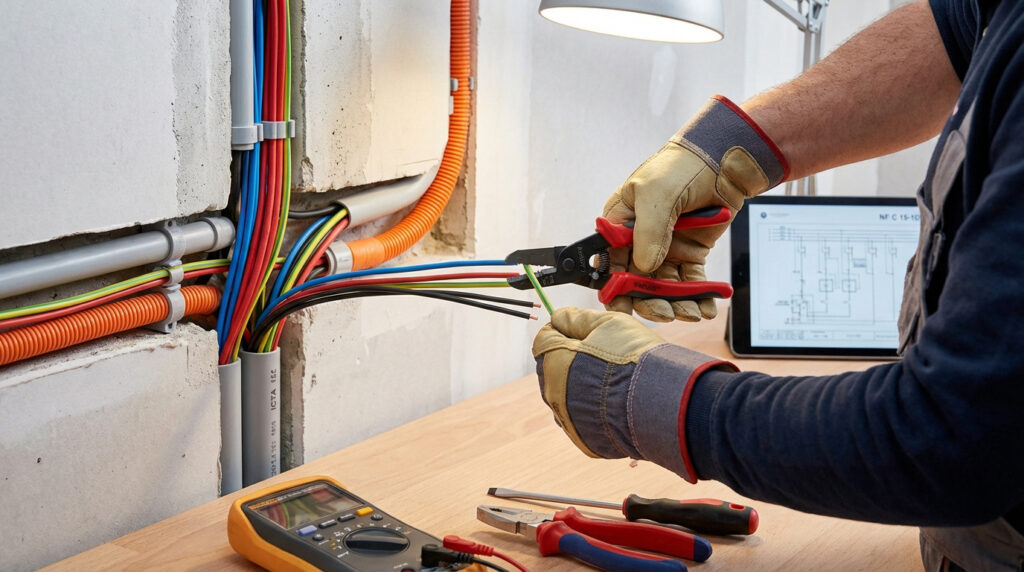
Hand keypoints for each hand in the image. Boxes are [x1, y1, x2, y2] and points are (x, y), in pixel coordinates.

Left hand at [532, 307, 736, 482]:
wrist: (662, 403)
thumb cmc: (633, 359)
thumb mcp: (607, 323)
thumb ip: (577, 318)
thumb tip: (558, 317)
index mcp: (552, 362)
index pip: (545, 338)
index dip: (564, 329)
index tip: (582, 330)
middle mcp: (553, 394)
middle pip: (555, 369)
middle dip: (573, 358)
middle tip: (604, 354)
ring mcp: (569, 421)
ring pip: (569, 397)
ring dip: (583, 386)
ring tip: (614, 380)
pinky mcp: (587, 442)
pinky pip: (586, 421)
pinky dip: (596, 411)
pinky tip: (617, 402)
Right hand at [603, 95, 787, 321]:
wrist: (723, 161)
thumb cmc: (680, 167)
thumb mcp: (657, 193)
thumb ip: (648, 231)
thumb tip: (643, 267)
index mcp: (621, 224)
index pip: (611, 261)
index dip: (614, 285)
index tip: (622, 305)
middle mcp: (640, 241)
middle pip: (637, 280)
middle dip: (648, 300)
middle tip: (663, 313)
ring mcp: (666, 249)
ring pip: (664, 286)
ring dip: (674, 303)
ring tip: (688, 313)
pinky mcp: (690, 254)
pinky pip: (690, 282)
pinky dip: (697, 297)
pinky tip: (704, 309)